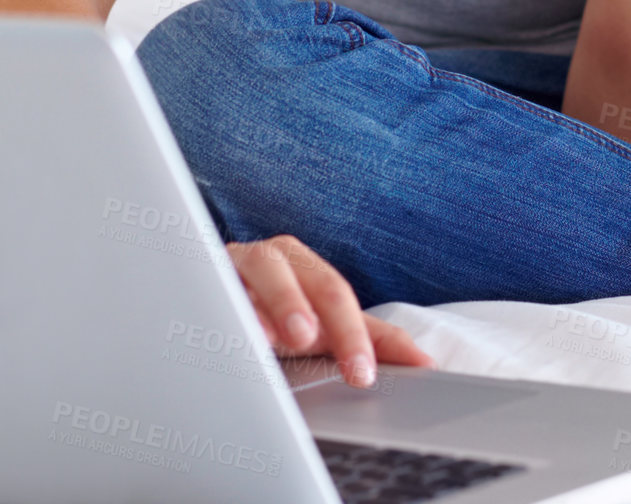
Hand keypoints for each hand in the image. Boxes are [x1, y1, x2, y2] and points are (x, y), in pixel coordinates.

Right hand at [227, 234, 436, 388]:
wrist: (221, 301)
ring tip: (288, 333)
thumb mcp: (324, 328)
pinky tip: (235, 332)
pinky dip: (227, 307)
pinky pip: (215, 285)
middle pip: (304, 278)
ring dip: (276, 300)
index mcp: (308, 266)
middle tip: (317, 343)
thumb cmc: (278, 315)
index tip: (362, 374)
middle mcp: (277, 258)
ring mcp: (239, 265)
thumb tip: (424, 363)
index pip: (337, 295)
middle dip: (315, 312)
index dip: (353, 334)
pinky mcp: (202, 277)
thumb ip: (372, 340)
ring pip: (261, 269)